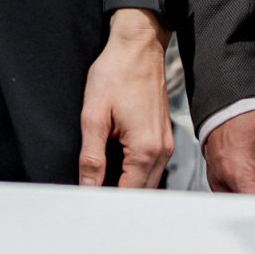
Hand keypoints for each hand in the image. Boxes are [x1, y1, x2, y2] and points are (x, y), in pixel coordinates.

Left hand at [78, 16, 173, 186]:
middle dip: (119, 199)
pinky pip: (152, 167)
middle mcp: (162, 151)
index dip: (107, 203)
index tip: (90, 206)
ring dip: (127, 187)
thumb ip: (91, 156)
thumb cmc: (116, 73)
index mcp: (145, 149)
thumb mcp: (94, 115)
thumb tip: (88, 187)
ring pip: (148, 181)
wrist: (137, 48)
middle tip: (92, 200)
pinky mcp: (163, 136)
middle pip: (142, 192)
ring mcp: (166, 144)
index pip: (128, 193)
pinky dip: (135, 173)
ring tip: (101, 186)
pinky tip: (116, 169)